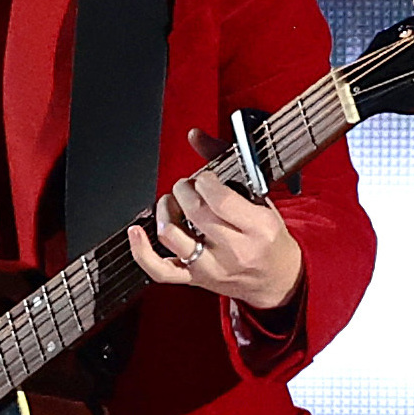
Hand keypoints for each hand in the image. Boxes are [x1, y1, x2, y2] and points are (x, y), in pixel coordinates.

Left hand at [124, 143, 302, 312]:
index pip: (219, 200)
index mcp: (258, 228)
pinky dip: (142, 251)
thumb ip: (227, 162)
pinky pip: (160, 270)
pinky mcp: (195, 279)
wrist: (277, 278)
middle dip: (184, 190)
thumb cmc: (268, 237)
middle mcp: (234, 251)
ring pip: (172, 236)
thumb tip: (194, 135)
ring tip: (172, 202)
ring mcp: (212, 268)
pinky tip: (136, 232)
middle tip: (188, 187)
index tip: (206, 179)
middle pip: (194, 213)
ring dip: (164, 210)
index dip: (205, 182)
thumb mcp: (260, 199)